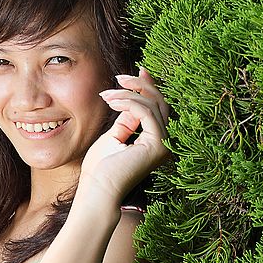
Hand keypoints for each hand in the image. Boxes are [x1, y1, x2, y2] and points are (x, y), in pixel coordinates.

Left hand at [78, 67, 171, 204]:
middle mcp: (165, 143)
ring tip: (107, 95)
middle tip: (119, 77)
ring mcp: (164, 145)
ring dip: (128, 94)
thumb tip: (132, 99)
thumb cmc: (100, 169)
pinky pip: (146, 113)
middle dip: (140, 86)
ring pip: (153, 105)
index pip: (157, 108)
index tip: (135, 72)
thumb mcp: (114, 136)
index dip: (148, 88)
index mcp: (156, 141)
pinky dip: (129, 103)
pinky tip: (112, 102)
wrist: (97, 190)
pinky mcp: (157, 145)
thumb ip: (126, 119)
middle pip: (160, 103)